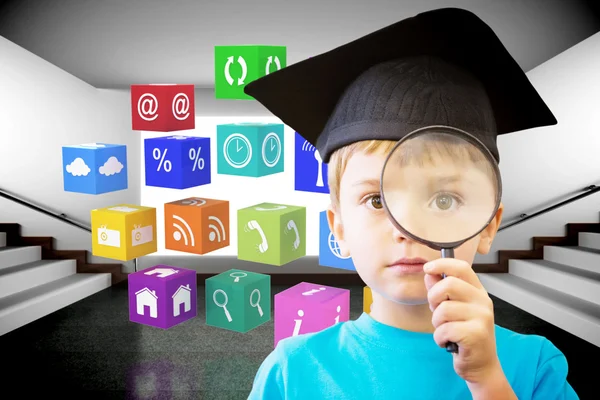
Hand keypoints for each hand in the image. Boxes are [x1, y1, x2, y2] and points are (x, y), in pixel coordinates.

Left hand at [423, 258, 500, 383]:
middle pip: (448, 284)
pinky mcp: (476, 334)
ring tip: (446, 331)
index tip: (427, 268)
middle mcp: (483, 301)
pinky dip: (439, 338)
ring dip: (437, 323)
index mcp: (477, 291)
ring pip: (443, 309)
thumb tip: (429, 272)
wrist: (480, 365)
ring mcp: (482, 317)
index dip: (442, 264)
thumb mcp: (452, 309)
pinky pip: (445, 329)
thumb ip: (440, 289)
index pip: (462, 267)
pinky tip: (448, 342)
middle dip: (433, 299)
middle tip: (437, 312)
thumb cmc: (464, 334)